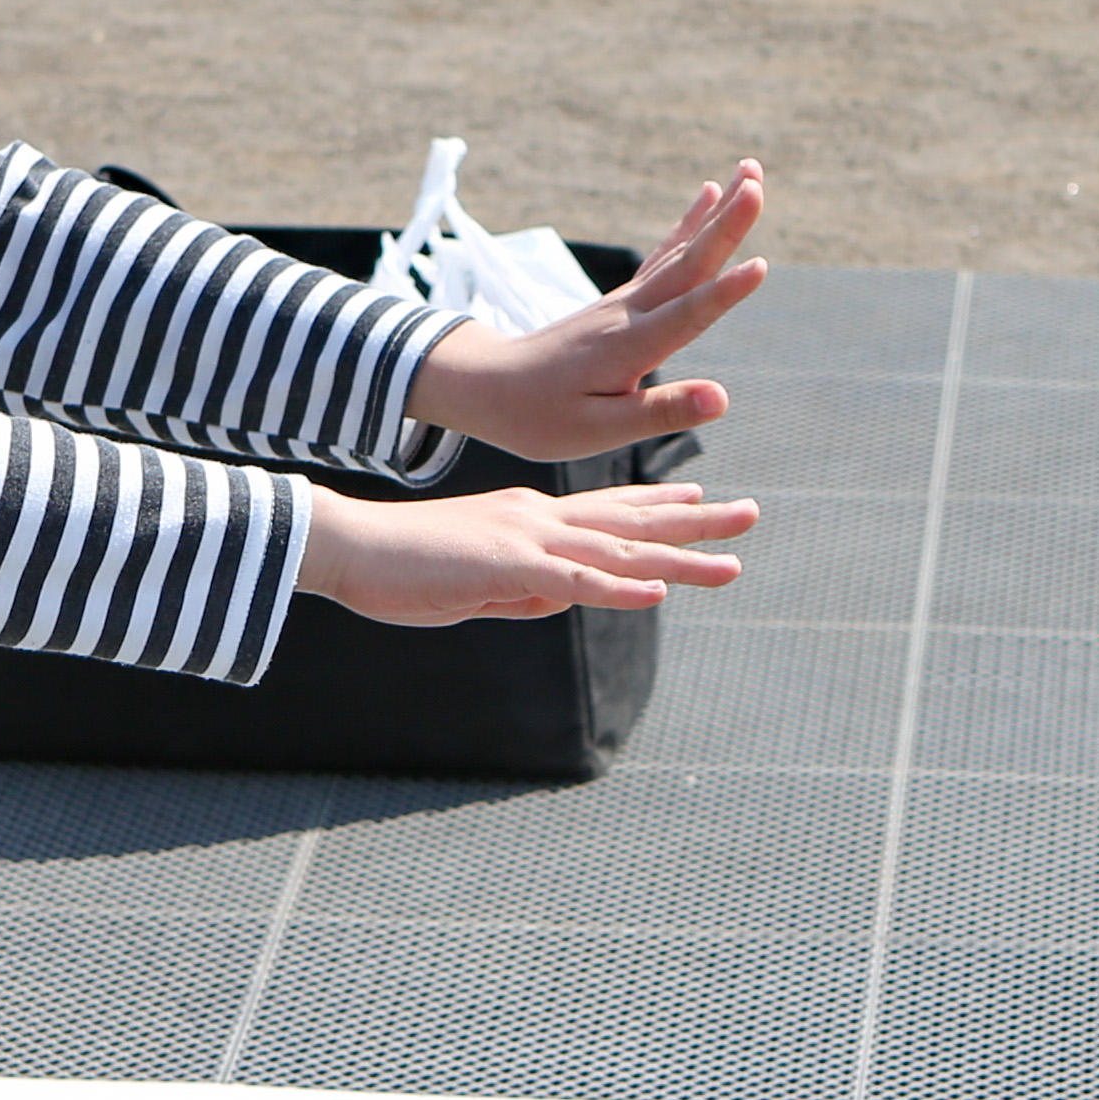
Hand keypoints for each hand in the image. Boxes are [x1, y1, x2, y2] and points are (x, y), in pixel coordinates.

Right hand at [301, 477, 758, 624]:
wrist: (349, 545)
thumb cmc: (401, 567)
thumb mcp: (475, 584)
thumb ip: (519, 591)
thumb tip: (556, 601)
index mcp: (529, 519)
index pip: (606, 510)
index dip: (656, 505)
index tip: (698, 498)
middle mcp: (539, 519)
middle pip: (630, 521)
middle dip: (694, 522)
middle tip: (749, 515)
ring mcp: (528, 540)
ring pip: (619, 551)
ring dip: (678, 561)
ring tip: (731, 563)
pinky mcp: (507, 568)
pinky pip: (576, 582)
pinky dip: (620, 589)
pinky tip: (658, 595)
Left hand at [403, 160, 767, 463]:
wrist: (488, 386)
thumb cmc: (539, 417)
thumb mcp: (596, 430)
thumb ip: (660, 412)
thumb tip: (721, 399)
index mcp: (628, 347)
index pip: (685, 317)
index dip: (724, 295)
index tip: (760, 266)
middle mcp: (629, 313)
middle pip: (687, 265)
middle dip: (727, 226)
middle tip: (758, 185)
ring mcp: (625, 301)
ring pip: (680, 251)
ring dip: (717, 213)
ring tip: (750, 173)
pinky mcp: (622, 300)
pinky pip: (665, 255)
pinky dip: (690, 224)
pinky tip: (708, 195)